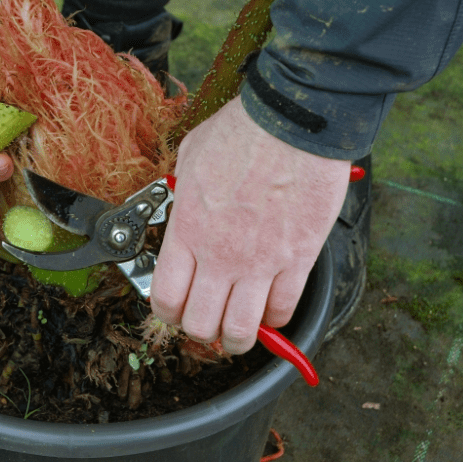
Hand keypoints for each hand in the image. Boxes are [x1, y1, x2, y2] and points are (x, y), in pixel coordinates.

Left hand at [150, 96, 350, 353]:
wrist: (292, 122)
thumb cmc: (241, 132)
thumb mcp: (189, 159)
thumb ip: (182, 195)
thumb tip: (182, 207)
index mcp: (187, 231)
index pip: (165, 298)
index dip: (167, 313)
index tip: (175, 310)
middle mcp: (220, 255)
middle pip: (199, 324)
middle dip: (199, 331)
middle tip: (206, 322)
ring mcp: (259, 262)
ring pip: (240, 330)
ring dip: (235, 339)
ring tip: (236, 333)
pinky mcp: (297, 259)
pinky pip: (284, 309)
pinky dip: (276, 320)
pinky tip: (271, 310)